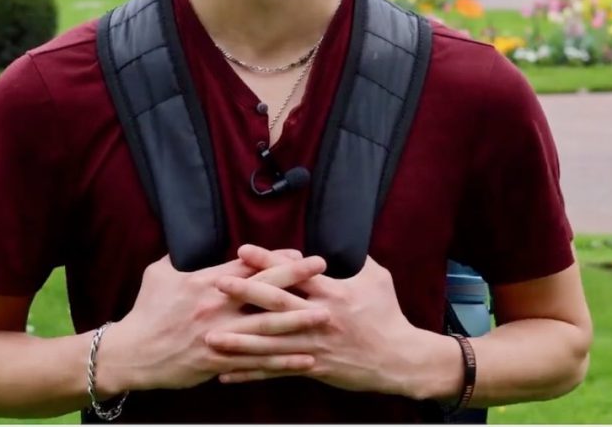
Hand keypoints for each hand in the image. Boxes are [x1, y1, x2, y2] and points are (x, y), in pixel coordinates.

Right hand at [95, 249, 330, 393]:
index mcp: (204, 282)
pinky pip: (257, 362)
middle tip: (322, 268)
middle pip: (263, 290)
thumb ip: (182, 258)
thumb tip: (194, 243)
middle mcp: (216, 307)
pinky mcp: (219, 361)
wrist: (131, 352)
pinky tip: (305, 358)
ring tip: (325, 314)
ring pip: (266, 327)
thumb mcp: (160, 273)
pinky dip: (283, 361)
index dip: (274, 259)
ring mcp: (220, 336)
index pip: (246, 266)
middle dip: (295, 278)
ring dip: (298, 320)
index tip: (299, 253)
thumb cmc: (146, 310)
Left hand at [208, 248, 437, 396]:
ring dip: (239, 341)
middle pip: (277, 305)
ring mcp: (313, 346)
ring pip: (270, 343)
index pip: (295, 274)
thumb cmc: (388, 315)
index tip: (243, 251)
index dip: (268, 261)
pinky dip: (251, 373)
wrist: (400, 360)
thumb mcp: (377, 278)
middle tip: (218, 284)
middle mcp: (319, 318)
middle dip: (245, 293)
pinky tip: (227, 373)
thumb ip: (355, 259)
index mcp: (333, 293)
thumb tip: (341, 239)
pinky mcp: (311, 368)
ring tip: (211, 336)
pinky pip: (275, 371)